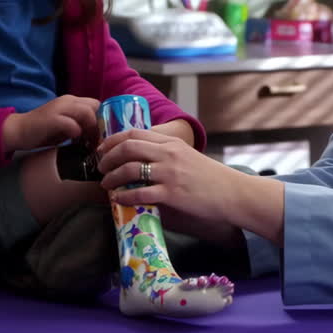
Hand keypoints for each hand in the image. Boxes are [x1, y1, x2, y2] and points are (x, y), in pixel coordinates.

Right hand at [3, 95, 99, 151]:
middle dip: (97, 125)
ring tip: (85, 142)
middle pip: (94, 107)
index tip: (97, 135)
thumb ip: (80, 124)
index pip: (96, 104)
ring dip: (90, 129)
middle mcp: (67, 101)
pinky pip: (71, 123)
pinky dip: (76, 131)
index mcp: (71, 101)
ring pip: (87, 112)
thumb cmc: (44, 130)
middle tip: (92, 141)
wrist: (19, 130)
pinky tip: (73, 140)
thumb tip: (97, 134)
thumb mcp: (66, 124)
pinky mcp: (51, 119)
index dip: (99, 119)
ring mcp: (59, 108)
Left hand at [97, 129, 247, 227]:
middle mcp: (169, 154)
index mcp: (172, 143)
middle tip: (100, 168)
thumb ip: (167, 154)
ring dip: (112, 177)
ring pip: (129, 169)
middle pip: (128, 147)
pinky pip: (140, 194)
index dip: (113, 141)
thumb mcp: (187, 156)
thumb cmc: (211, 178)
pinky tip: (118, 199)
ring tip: (106, 185)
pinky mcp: (172, 194)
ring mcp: (170, 173)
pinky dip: (125, 196)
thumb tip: (141, 160)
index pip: (134, 133)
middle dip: (107, 157)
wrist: (233, 193)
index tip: (102, 150)